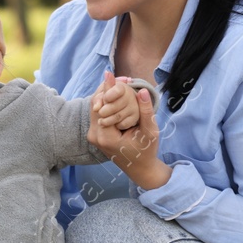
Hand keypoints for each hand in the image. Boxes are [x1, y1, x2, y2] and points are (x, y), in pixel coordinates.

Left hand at [87, 70, 166, 187]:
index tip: (109, 73)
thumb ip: (146, 111)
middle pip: (95, 105)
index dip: (107, 89)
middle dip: (105, 89)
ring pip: (95, 108)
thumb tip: (142, 91)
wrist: (139, 169)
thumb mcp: (150, 132)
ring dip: (104, 95)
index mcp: (106, 137)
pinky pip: (97, 114)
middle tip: (115, 76)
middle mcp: (95, 136)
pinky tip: (113, 94)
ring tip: (115, 82)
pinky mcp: (95, 135)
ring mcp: (93, 136)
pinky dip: (104, 103)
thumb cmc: (146, 152)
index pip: (102, 106)